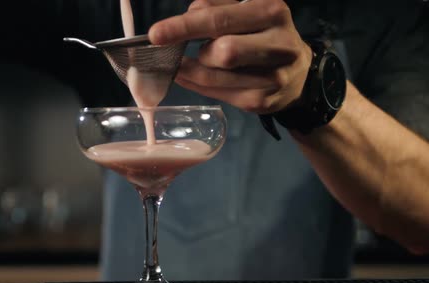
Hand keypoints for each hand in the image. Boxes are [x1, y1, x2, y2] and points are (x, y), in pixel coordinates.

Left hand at [149, 0, 311, 113]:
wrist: (299, 73)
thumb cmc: (262, 34)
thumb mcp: (247, 10)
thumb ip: (214, 7)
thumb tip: (185, 17)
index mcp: (272, 12)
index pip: (220, 20)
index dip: (184, 27)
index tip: (155, 34)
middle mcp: (279, 45)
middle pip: (222, 52)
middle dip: (201, 53)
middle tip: (197, 51)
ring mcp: (273, 78)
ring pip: (215, 77)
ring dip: (194, 71)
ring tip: (191, 64)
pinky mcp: (262, 102)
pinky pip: (218, 95)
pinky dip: (200, 85)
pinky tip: (201, 78)